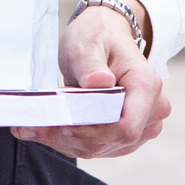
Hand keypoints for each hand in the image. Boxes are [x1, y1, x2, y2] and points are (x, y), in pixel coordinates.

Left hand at [34, 0, 167, 159]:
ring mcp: (143, 126)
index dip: (94, 132)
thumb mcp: (89, 45)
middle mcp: (152, 109)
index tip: (63, 125)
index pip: (126, 126)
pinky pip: (98, 147)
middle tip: (32, 127)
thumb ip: (93, 66)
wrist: (104, 37)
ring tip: (32, 128)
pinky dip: (70, 141)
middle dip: (72, 138)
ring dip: (66, 142)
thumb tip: (100, 82)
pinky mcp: (127, 135)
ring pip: (101, 148)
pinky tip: (47, 130)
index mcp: (147, 85)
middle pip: (112, 140)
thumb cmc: (99, 37)